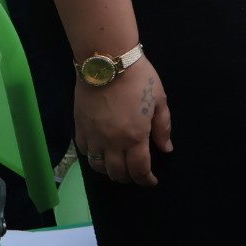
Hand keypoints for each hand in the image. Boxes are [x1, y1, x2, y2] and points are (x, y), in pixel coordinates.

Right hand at [75, 59, 171, 185]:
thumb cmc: (139, 79)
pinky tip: (101, 153)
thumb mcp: (159, 101)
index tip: (152, 182)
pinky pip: (85, 152)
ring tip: (119, 167)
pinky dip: (93, 158)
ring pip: (98, 167)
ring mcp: (93, 137)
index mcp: (134, 137)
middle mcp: (111, 143)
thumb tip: (165, 149)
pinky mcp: (79, 129)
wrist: (108, 63)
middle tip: (137, 174)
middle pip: (117, 174)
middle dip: (129, 179)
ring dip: (110, 172)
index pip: (139, 170)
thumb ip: (162, 128)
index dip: (146, 180)